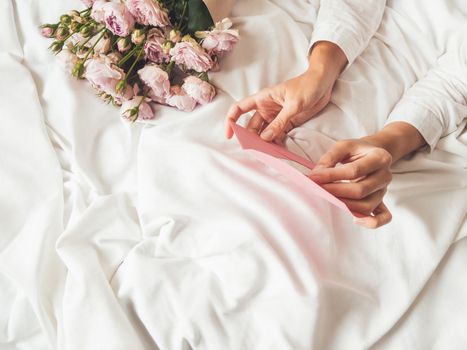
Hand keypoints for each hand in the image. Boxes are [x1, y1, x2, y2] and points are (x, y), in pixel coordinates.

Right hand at [225, 42, 347, 142]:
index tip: (230, 134)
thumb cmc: (307, 86)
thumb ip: (279, 122)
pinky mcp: (286, 123)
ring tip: (266, 153)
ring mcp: (276, 117)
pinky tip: (278, 151)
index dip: (231, 120)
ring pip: (264, 133)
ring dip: (264, 143)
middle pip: (252, 126)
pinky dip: (276, 143)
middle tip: (253, 150)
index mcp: (263, 99)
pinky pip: (277, 135)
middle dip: (250, 138)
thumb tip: (265, 138)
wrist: (324, 83)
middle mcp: (266, 108)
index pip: (240, 108)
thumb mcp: (293, 104)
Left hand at [309, 139, 393, 228]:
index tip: (314, 177)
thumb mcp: (343, 146)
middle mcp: (385, 175)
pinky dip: (371, 222)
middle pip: (360, 191)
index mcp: (379, 157)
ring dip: (345, 206)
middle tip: (318, 189)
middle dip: (335, 192)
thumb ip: (329, 158)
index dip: (331, 176)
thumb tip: (316, 176)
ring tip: (329, 199)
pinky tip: (354, 219)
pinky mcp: (382, 202)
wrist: (374, 154)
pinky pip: (383, 218)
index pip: (354, 171)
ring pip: (367, 206)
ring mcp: (384, 191)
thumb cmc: (357, 150)